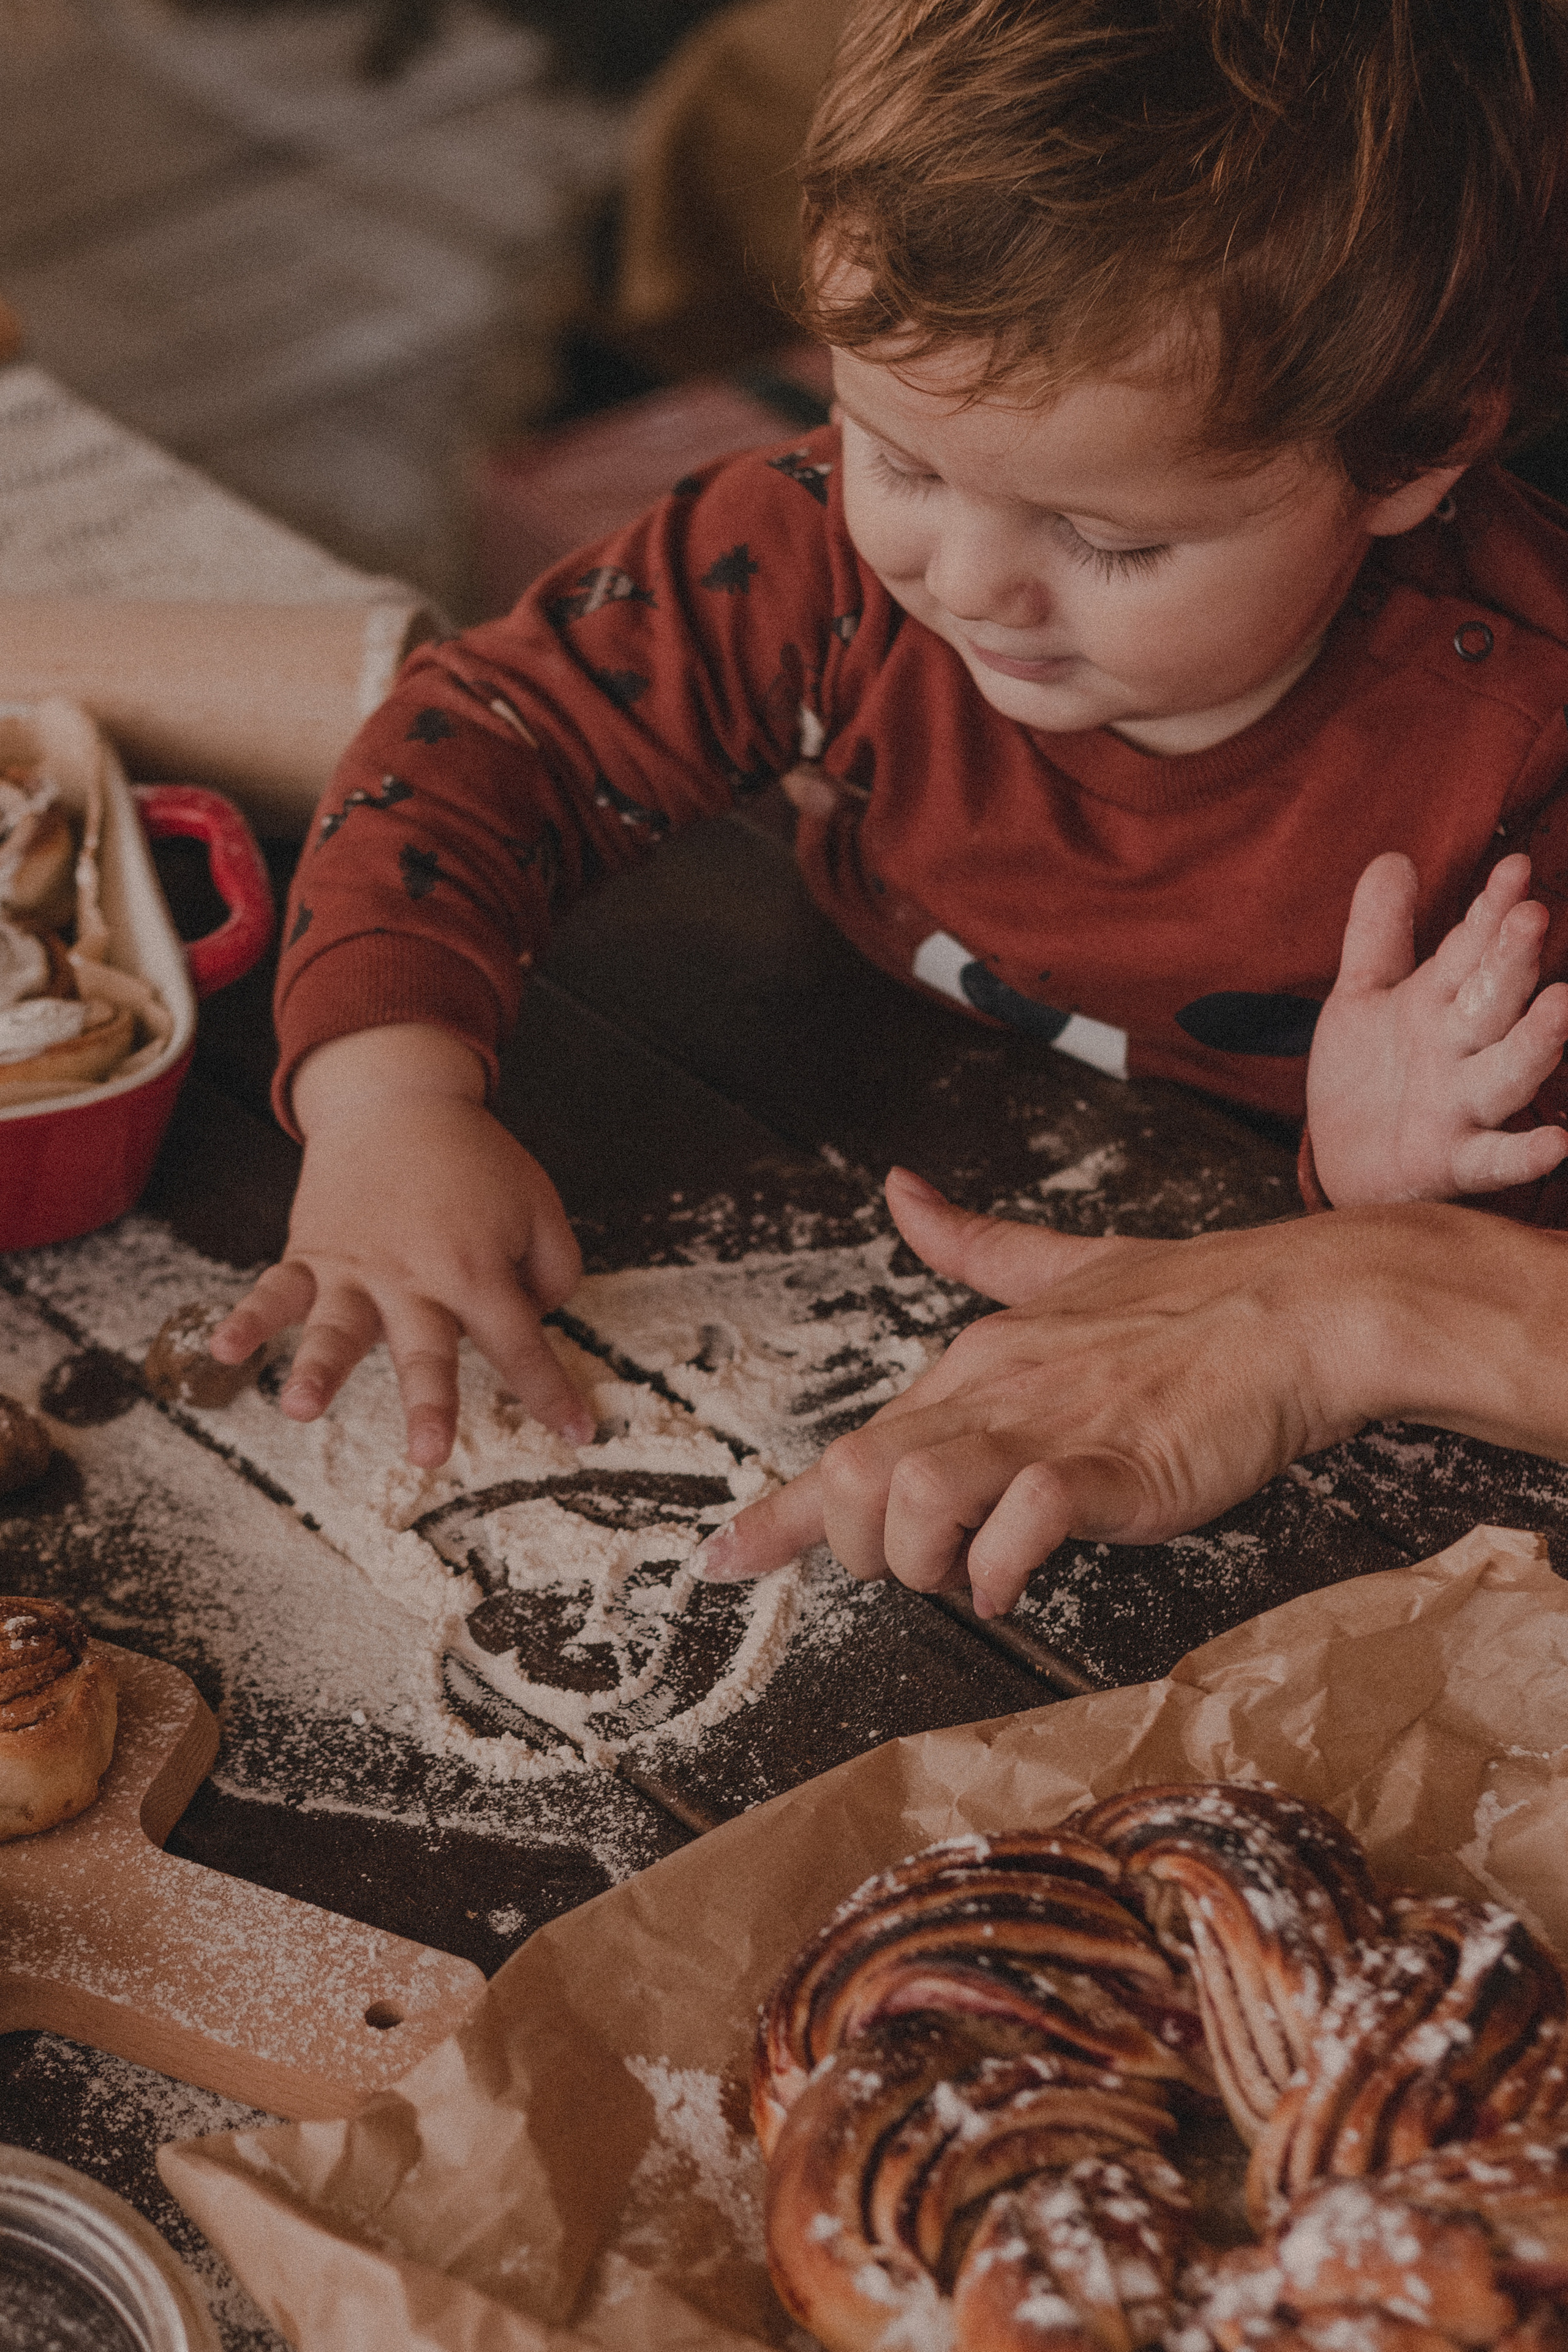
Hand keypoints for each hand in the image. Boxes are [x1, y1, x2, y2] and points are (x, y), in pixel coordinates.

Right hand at [209, 1025, 591, 1467]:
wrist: (398, 1101)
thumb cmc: (476, 1163)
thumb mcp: (540, 1206)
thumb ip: (555, 1271)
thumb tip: (535, 1324)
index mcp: (478, 1270)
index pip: (520, 1344)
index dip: (550, 1392)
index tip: (578, 1435)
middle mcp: (415, 1278)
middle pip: (424, 1350)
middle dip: (428, 1404)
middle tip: (429, 1453)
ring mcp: (356, 1269)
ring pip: (337, 1327)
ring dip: (318, 1369)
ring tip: (300, 1407)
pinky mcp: (312, 1254)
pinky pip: (274, 1290)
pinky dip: (247, 1319)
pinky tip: (225, 1349)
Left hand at [700, 1168, 1372, 1617]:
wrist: (1302, 1307)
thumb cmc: (1196, 1301)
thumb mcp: (1065, 1264)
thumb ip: (974, 1241)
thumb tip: (900, 1191)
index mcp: (976, 1361)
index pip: (853, 1442)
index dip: (780, 1514)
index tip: (721, 1559)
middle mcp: (992, 1391)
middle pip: (854, 1474)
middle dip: (858, 1548)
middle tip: (919, 1569)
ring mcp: (1049, 1427)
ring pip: (912, 1491)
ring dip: (923, 1563)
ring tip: (973, 1575)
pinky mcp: (1112, 1468)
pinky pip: (1018, 1524)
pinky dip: (1001, 1570)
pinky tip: (1018, 1580)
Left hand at [1307, 851, 1567, 1205]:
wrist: (1346, 1161)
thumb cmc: (1367, 1074)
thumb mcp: (1362, 994)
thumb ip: (1379, 932)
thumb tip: (1394, 857)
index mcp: (1441, 1002)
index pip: (1471, 949)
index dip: (1491, 910)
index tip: (1513, 868)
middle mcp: (1461, 1049)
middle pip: (1492, 1000)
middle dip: (1511, 961)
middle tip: (1530, 917)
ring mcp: (1462, 1105)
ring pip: (1506, 1072)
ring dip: (1535, 1043)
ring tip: (1562, 1006)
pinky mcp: (1453, 1161)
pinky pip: (1494, 1160)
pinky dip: (1524, 1155)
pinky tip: (1558, 1145)